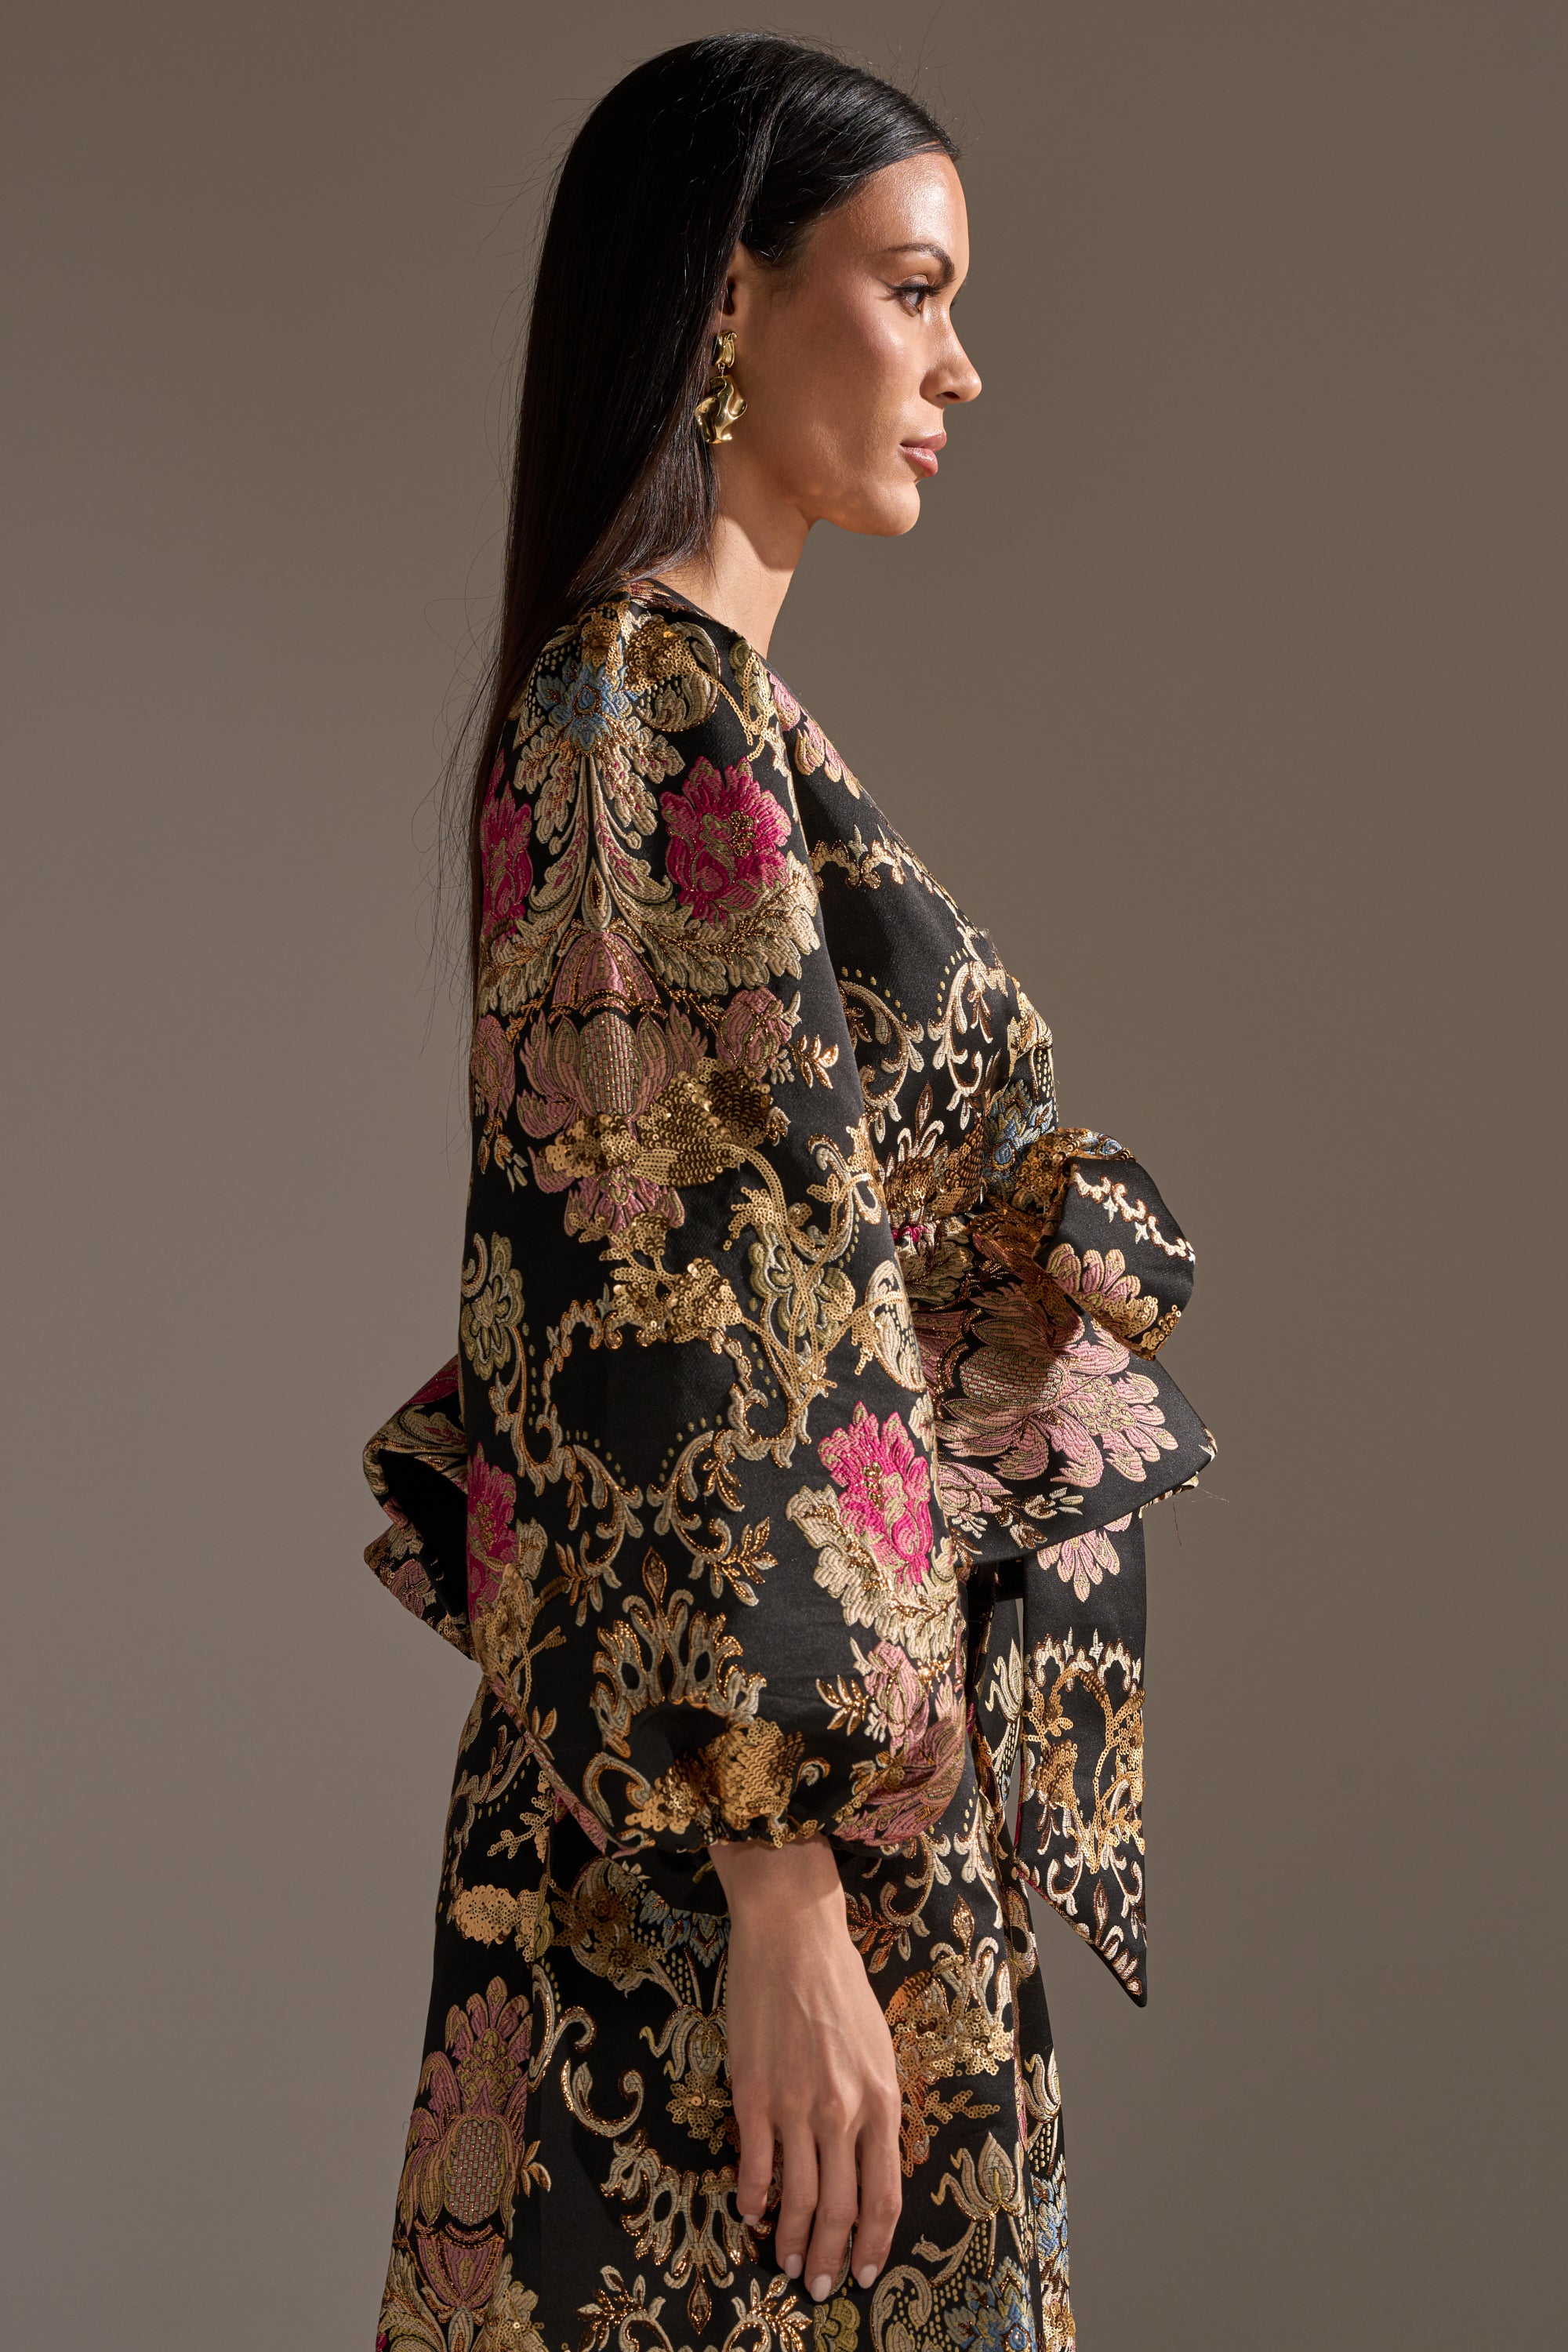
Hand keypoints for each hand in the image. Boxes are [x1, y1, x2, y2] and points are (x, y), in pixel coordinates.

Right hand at [711, 1834, 901, 2300]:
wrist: (793, 1935)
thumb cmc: (840, 1986)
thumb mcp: (878, 2048)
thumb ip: (875, 2107)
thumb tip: (867, 2162)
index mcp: (882, 2100)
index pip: (885, 2194)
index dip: (875, 2241)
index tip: (866, 2272)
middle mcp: (843, 2111)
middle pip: (840, 2208)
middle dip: (832, 2257)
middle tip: (822, 2288)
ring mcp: (796, 2105)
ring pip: (797, 2198)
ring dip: (793, 2241)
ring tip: (788, 2266)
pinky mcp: (753, 2093)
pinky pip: (755, 2164)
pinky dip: (754, 2199)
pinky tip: (752, 2216)